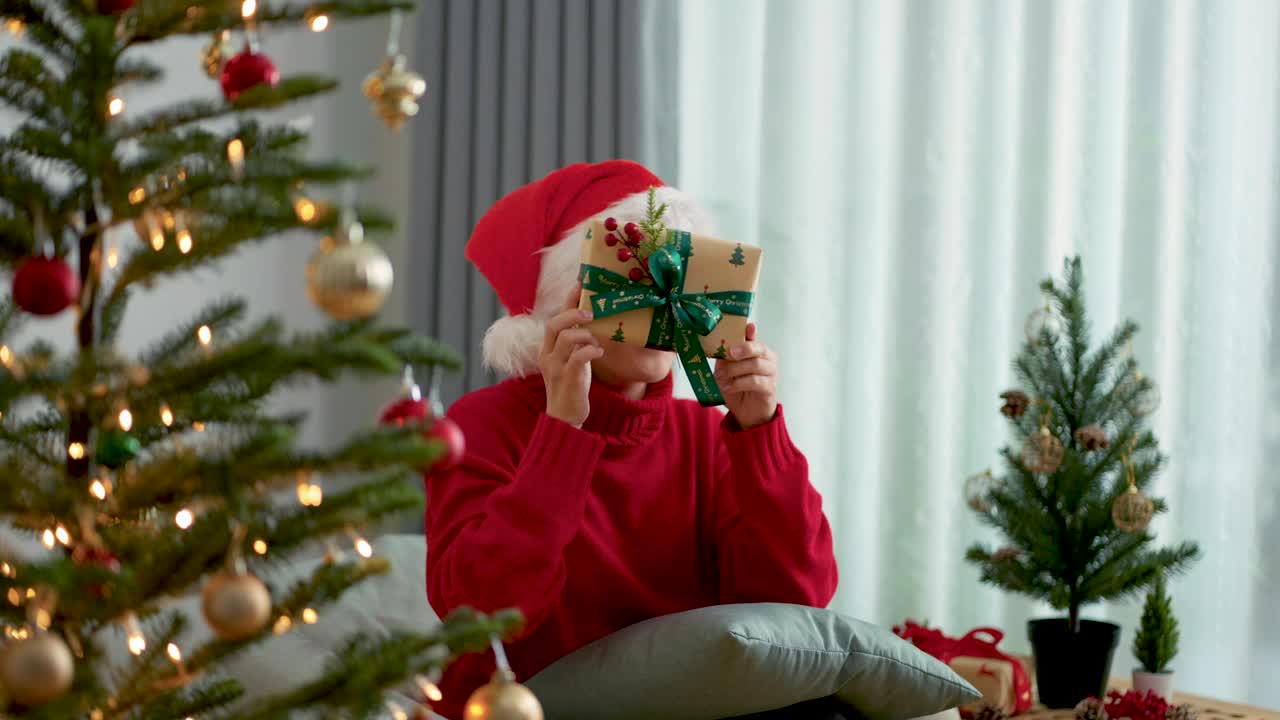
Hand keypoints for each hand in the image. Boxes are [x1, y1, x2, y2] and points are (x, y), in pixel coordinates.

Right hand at [539, 285, 602, 427]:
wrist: (565, 417)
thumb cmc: (572, 387)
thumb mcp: (571, 361)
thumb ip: (576, 344)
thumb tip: (592, 322)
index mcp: (548, 349)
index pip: (554, 319)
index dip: (567, 301)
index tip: (580, 284)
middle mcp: (548, 356)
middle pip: (554, 325)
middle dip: (572, 314)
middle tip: (591, 314)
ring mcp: (556, 367)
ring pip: (566, 339)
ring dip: (585, 335)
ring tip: (596, 342)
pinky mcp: (567, 379)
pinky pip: (578, 358)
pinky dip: (590, 351)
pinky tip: (599, 353)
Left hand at [714, 322, 778, 428]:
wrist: (747, 412)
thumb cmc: (738, 387)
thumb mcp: (728, 370)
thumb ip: (726, 357)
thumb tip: (719, 346)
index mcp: (758, 350)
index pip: (755, 337)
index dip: (751, 331)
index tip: (748, 327)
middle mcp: (768, 358)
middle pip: (758, 348)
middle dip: (743, 348)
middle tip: (729, 352)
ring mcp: (772, 372)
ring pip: (755, 365)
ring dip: (734, 370)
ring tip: (720, 377)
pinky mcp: (770, 387)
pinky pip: (755, 381)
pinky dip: (738, 383)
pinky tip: (728, 387)